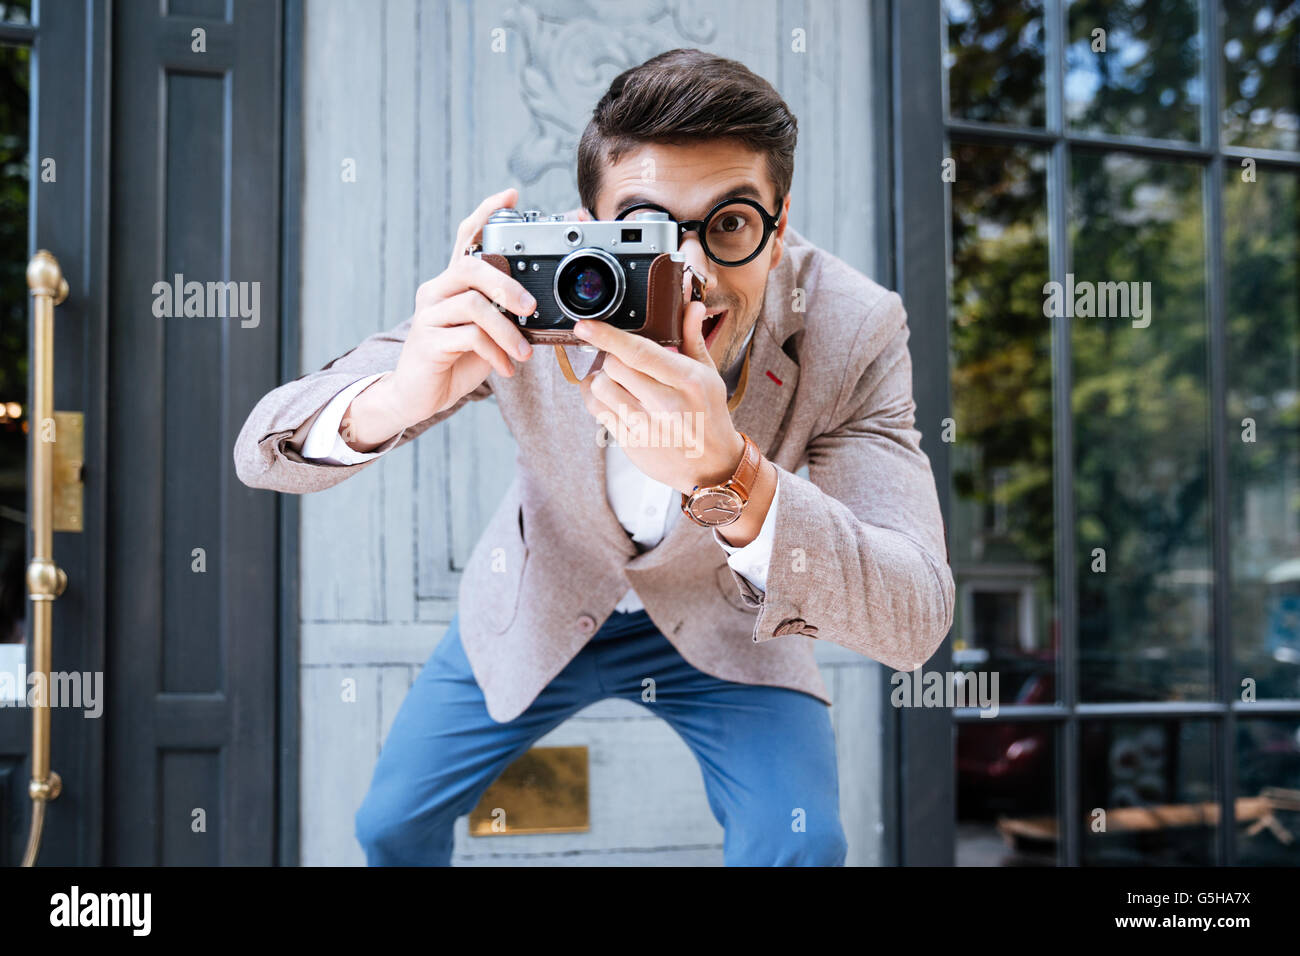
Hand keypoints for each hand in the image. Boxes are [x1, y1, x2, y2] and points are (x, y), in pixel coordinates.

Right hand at [344, 188, 536, 448]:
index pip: (466, 237)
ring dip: (507, 330)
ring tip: (524, 351)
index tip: (511, 195)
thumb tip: (540, 304)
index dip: (486, 213)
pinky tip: (506, 368)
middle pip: (470, 265)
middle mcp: (436, 291)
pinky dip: (495, 353)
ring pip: (474, 305)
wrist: (418, 396)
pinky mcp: (428, 342)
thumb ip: (502, 313)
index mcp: (452, 283)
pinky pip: (468, 338)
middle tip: (531, 307)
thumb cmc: (456, 360)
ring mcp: (429, 315)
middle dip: (507, 283)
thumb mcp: (485, 331)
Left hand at [574, 296, 744, 495]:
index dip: (607, 336)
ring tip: (615, 378)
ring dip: (601, 377)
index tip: (586, 326)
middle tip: (618, 356)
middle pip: (613, 366)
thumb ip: (693, 339)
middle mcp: (665, 404)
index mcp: (687, 381)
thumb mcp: (708, 375)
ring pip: (600, 387)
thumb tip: (692, 305)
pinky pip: (597, 411)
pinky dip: (598, 397)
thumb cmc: (710, 415)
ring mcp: (645, 426)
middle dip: (611, 356)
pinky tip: (611, 395)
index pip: (639, 352)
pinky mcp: (630, 442)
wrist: (712, 466)